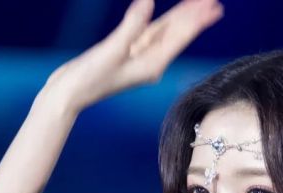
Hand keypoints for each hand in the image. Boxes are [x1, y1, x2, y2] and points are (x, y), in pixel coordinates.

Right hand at [46, 0, 223, 113]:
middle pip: (178, 34)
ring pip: (166, 32)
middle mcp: (150, 62)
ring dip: (182, 17)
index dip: (197, 19)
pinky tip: (170, 15)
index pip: (180, 37)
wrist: (68, 94)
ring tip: (198, 4)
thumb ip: (132, 26)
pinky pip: (150, 33)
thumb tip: (148, 1)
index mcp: (152, 65)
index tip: (214, 6)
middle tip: (214, 1)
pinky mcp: (127, 53)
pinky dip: (162, 21)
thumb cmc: (88, 78)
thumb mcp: (111, 51)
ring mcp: (139, 58)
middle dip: (196, 16)